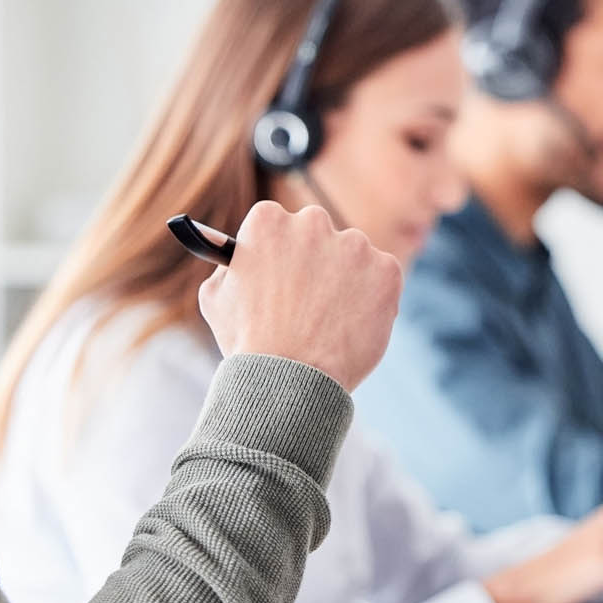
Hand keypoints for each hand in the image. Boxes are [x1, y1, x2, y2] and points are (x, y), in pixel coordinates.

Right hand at [198, 201, 402, 391]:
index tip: (281, 271)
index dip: (279, 251)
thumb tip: (237, 253)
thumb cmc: (248, 343)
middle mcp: (313, 222)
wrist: (290, 381)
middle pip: (317, 232)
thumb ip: (227, 266)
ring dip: (346, 279)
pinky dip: (373, 298)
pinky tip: (352, 325)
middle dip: (315, 259)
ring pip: (353, 256)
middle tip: (310, 297)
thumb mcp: (216, 297)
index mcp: (268, 220)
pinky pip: (382, 278)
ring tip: (330, 321)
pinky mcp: (386, 270)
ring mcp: (354, 245)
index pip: (278, 222)